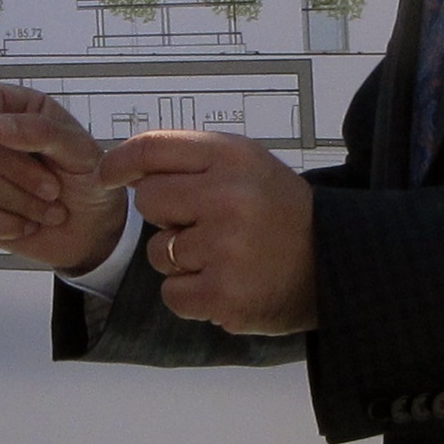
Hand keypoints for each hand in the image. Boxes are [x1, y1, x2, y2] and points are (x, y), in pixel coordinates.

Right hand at [0, 82, 129, 272]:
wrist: (97, 230)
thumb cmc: (92, 183)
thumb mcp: (80, 152)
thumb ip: (42, 131)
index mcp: (27, 114)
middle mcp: (3, 143)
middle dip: (24, 175)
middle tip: (55, 189)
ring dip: (26, 204)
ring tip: (53, 209)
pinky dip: (8, 225)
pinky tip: (30, 224)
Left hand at [101, 131, 319, 335]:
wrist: (336, 261)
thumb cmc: (283, 212)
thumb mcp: (248, 165)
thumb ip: (192, 161)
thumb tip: (127, 167)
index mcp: (231, 157)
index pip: (152, 149)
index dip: (119, 162)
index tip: (107, 175)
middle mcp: (227, 197)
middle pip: (148, 201)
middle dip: (166, 216)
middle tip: (205, 224)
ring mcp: (225, 248)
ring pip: (158, 252)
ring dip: (182, 260)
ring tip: (225, 257)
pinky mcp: (223, 294)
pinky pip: (172, 293)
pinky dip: (192, 294)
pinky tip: (226, 283)